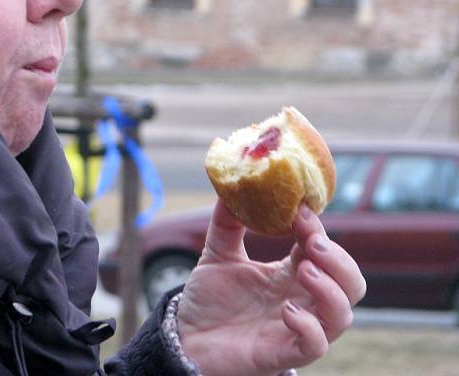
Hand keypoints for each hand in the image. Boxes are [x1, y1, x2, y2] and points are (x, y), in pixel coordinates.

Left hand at [175, 199, 365, 375]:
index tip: (299, 209)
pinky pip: (316, 345)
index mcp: (290, 273)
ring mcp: (298, 328)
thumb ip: (227, 222)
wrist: (187, 338)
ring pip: (343, 314)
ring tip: (304, 271)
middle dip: (339, 259)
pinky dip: (310, 328)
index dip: (316, 229)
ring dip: (332, 290)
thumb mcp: (218, 253)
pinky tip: (287, 312)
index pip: (321, 248)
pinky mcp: (284, 354)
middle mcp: (302, 300)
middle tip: (312, 243)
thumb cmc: (209, 300)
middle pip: (350, 282)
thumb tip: (232, 183)